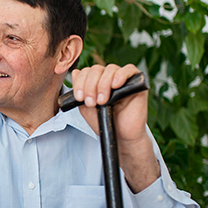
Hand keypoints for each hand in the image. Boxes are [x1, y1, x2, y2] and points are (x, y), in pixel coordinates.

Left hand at [71, 64, 158, 191]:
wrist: (119, 138)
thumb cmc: (102, 125)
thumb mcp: (84, 109)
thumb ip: (78, 92)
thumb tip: (71, 74)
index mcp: (94, 81)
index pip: (84, 71)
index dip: (80, 82)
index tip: (79, 99)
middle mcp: (108, 77)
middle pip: (95, 69)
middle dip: (89, 85)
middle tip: (89, 102)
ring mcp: (122, 79)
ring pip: (109, 69)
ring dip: (102, 85)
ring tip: (100, 102)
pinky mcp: (136, 83)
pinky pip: (129, 70)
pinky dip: (120, 76)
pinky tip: (114, 89)